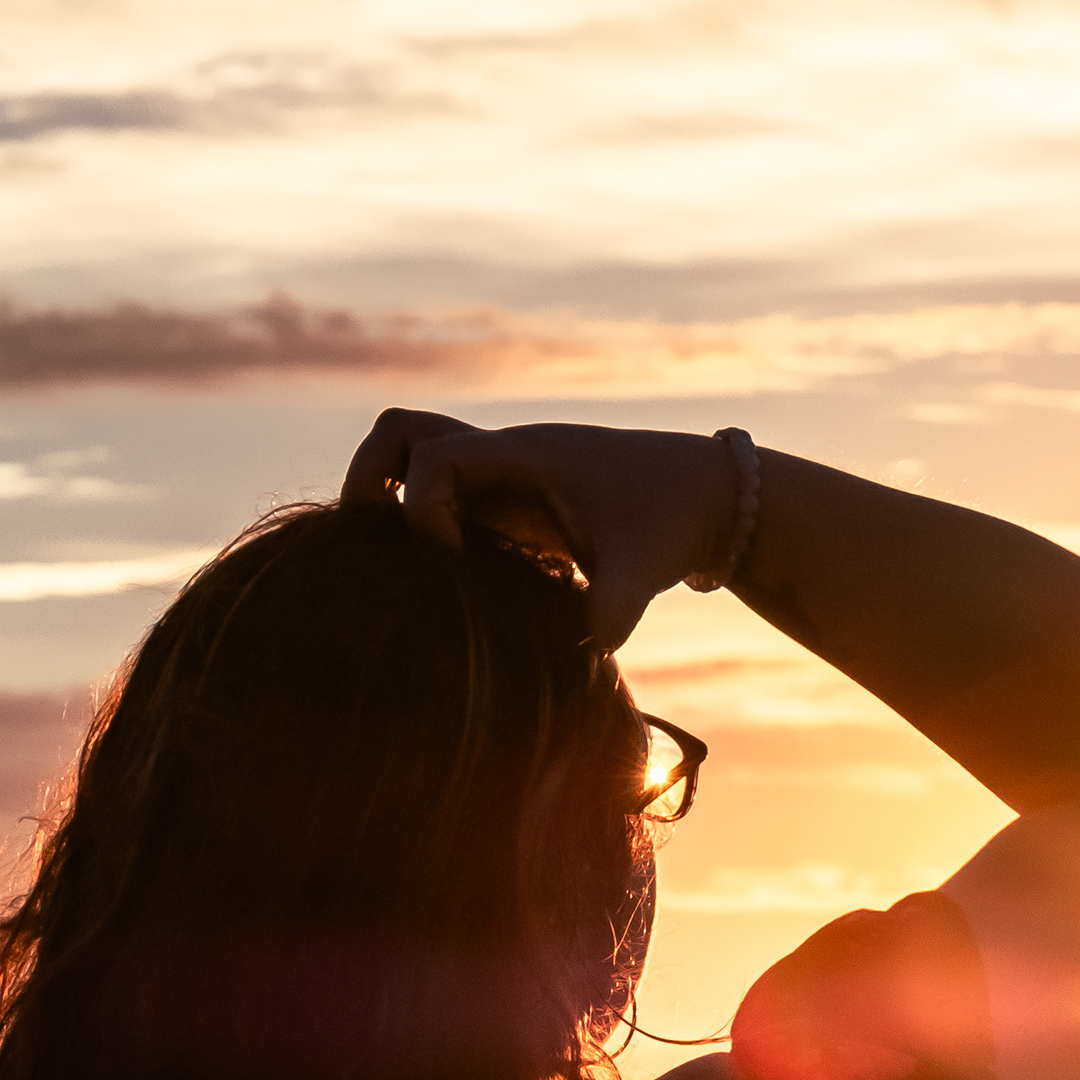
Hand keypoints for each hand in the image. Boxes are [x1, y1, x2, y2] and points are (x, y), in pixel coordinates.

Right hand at [338, 411, 729, 650]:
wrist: (706, 496)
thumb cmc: (673, 521)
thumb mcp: (646, 569)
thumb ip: (614, 608)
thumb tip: (590, 649)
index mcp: (528, 456)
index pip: (437, 455)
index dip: (423, 507)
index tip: (452, 562)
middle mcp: (504, 457)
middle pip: (402, 431)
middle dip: (372, 480)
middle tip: (381, 543)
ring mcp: (502, 475)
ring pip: (413, 453)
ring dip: (389, 495)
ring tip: (397, 558)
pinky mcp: (507, 502)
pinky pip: (440, 493)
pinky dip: (422, 522)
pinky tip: (441, 580)